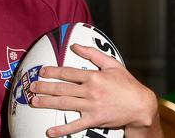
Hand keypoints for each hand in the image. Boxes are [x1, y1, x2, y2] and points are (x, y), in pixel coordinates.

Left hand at [29, 44, 160, 137]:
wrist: (142, 106)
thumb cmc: (127, 84)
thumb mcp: (113, 65)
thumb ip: (93, 54)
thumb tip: (75, 45)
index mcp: (93, 76)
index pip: (67, 72)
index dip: (52, 72)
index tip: (41, 71)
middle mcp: (90, 91)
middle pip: (62, 88)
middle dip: (44, 88)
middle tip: (32, 87)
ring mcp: (92, 106)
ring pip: (64, 104)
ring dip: (47, 103)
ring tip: (34, 102)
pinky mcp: (95, 120)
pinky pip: (75, 125)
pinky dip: (62, 129)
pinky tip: (50, 131)